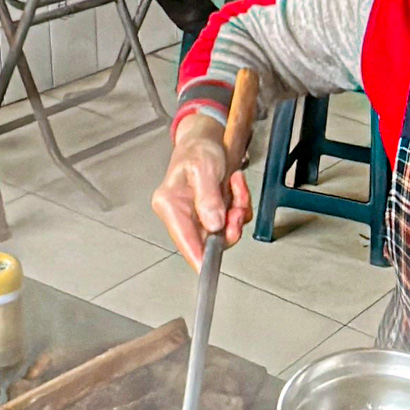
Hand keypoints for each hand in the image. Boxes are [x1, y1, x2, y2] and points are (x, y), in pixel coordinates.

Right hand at [152, 113, 252, 270]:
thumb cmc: (197, 150)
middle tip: (237, 210)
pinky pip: (231, 222)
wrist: (205, 139)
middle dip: (229, 226)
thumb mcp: (204, 168)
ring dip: (237, 212)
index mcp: (170, 205)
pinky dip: (240, 206)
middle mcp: (181, 214)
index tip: (208, 270)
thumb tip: (213, 225)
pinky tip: (235, 188)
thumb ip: (208, 197)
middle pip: (208, 240)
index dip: (197, 257)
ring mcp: (197, 216)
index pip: (184, 239)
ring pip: (224, 232)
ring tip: (236, 187)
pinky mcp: (211, 214)